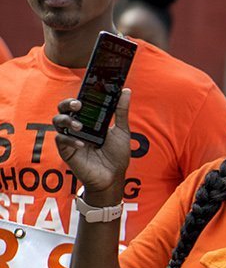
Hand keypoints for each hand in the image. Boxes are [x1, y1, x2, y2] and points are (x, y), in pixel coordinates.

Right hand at [51, 88, 132, 204]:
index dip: (80, 95)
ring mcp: (70, 137)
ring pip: (57, 121)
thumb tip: (126, 91)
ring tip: (80, 126)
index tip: (85, 89)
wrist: (113, 178)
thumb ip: (121, 112)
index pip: (79, 102)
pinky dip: (70, 140)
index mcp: (89, 120)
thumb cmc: (117, 156)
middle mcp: (77, 126)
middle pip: (63, 108)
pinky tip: (82, 145)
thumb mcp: (122, 131)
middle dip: (67, 103)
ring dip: (67, 120)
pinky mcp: (66, 150)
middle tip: (78, 105)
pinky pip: (61, 140)